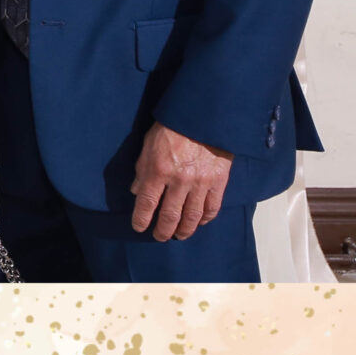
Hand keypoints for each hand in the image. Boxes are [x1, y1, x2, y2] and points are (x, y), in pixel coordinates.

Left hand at [129, 121, 232, 240]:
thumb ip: (142, 170)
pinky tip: (200, 223)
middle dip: (163, 230)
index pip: (146, 203)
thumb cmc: (171, 128)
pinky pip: (212, 207)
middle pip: (170, 215)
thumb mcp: (148, 146)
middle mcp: (179, 181)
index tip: (139, 227)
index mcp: (158, 171)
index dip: (141, 219)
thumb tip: (136, 192)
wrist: (203, 117)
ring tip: (179, 235)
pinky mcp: (219, 181)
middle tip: (160, 237)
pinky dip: (206, 218)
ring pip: (192, 216)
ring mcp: (201, 183)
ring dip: (185, 230)